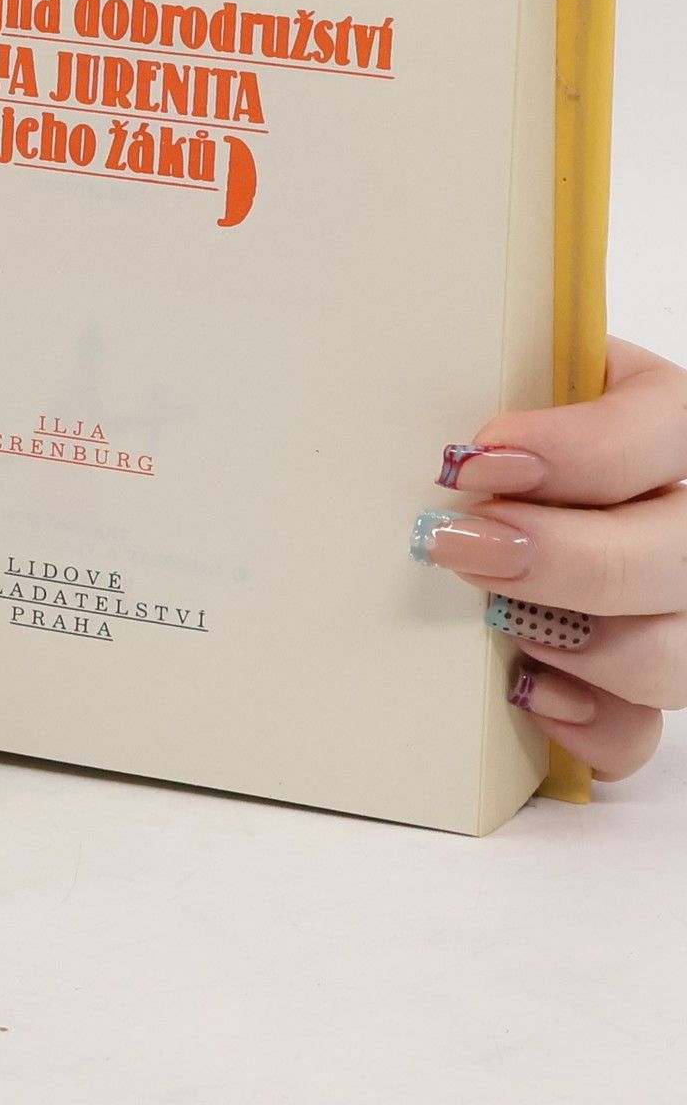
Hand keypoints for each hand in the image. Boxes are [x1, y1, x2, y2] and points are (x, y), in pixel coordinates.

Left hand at [414, 338, 686, 780]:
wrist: (516, 481)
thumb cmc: (512, 423)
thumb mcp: (517, 384)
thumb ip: (501, 397)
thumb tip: (448, 452)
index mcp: (668, 420)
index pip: (654, 434)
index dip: (570, 454)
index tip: (471, 461)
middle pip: (671, 555)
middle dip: (562, 558)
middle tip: (460, 545)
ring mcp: (681, 605)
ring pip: (672, 651)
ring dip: (575, 644)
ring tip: (495, 618)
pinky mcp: (648, 678)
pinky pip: (642, 728)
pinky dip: (586, 720)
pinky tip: (528, 688)